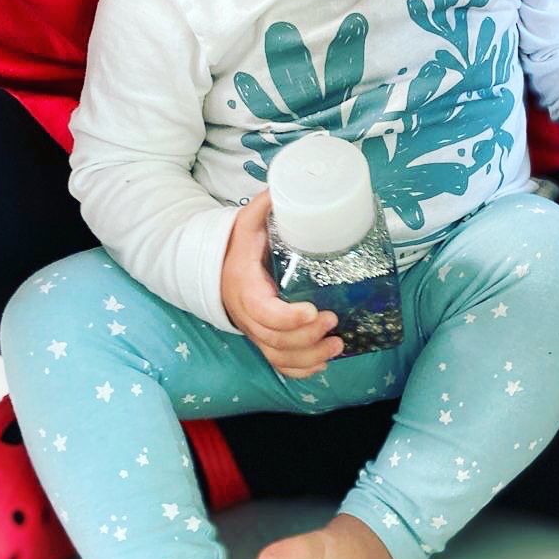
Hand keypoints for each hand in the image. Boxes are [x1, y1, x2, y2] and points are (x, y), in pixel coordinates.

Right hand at [220, 191, 343, 377]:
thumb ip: (264, 209)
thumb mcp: (245, 225)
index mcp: (246, 288)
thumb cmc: (240, 250)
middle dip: (307, 337)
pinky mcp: (267, 342)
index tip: (312, 310)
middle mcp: (250, 317)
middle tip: (334, 323)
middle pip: (275, 339)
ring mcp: (258, 333)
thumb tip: (283, 187)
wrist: (219, 273)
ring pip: (279, 357)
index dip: (288, 318)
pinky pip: (280, 365)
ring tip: (338, 345)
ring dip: (310, 357)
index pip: (264, 312)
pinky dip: (302, 370)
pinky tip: (323, 363)